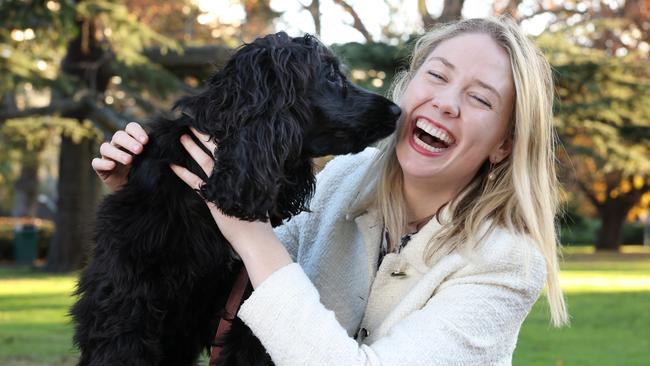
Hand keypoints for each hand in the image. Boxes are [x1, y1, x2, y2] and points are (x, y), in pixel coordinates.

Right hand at [92, 122, 148, 191]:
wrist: (135, 190)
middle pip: (118, 136)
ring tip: (129, 160)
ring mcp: (108, 156)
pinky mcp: (100, 168)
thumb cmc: (144, 172)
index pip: (131, 128)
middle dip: (129, 141)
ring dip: (117, 152)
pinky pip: (96, 163)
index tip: (146, 141)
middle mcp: (118, 145)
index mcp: (131, 140)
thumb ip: (154, 153)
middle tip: (139, 150)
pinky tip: (112, 166)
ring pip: (105, 147)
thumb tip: (165, 146)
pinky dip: (103, 163)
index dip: (136, 132)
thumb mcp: (150, 162)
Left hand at [169, 128, 274, 248]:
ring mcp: (222, 185)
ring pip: (204, 161)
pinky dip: (182, 173)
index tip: (212, 124)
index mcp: (244, 172)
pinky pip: (194, 182)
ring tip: (182, 136)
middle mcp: (233, 175)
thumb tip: (248, 169)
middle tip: (193, 122)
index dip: (219, 137)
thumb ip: (251, 181)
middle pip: (216, 150)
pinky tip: (172, 166)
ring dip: (192, 148)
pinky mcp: (212, 198)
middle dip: (204, 135)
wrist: (255, 237)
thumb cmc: (257, 219)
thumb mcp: (257, 194)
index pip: (230, 150)